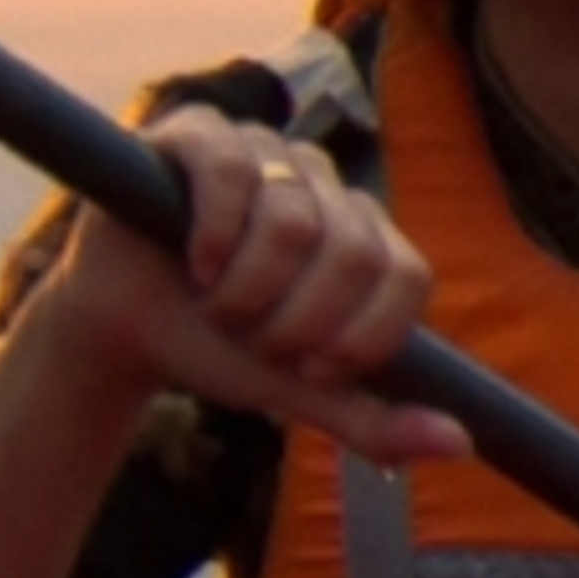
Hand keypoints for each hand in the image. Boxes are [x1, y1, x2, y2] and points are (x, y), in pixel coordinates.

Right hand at [34, 108, 459, 466]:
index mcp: (364, 238)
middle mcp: (325, 185)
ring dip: (245, 289)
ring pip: (294, 220)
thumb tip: (459, 445)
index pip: (406, 276)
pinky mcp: (205, 132)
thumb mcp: (294, 391)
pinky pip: (234, 173)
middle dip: (292, 322)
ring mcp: (268, 151)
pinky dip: (213, 234)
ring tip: (214, 302)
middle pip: (350, 253)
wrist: (119, 324)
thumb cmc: (216, 347)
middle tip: (250, 336)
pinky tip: (194, 261)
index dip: (361, 335)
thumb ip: (371, 418)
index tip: (306, 368)